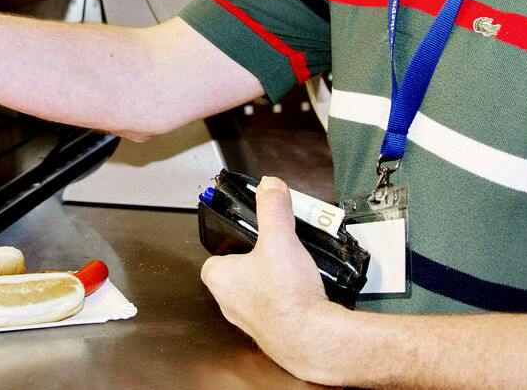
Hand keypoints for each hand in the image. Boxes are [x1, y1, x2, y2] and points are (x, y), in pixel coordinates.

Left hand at [199, 175, 342, 382]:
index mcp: (221, 279)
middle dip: (259, 262)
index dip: (232, 246)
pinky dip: (289, 301)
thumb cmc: (285, 296)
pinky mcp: (273, 334)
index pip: (215, 259)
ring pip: (258, 294)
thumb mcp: (279, 238)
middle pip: (239, 274)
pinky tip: (305, 293)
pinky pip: (277, 311)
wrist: (311, 339)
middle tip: (279, 250)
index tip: (250, 237)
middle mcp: (230, 304)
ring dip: (274, 283)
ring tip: (295, 269)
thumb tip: (269, 186)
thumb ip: (272, 208)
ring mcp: (251, 322)